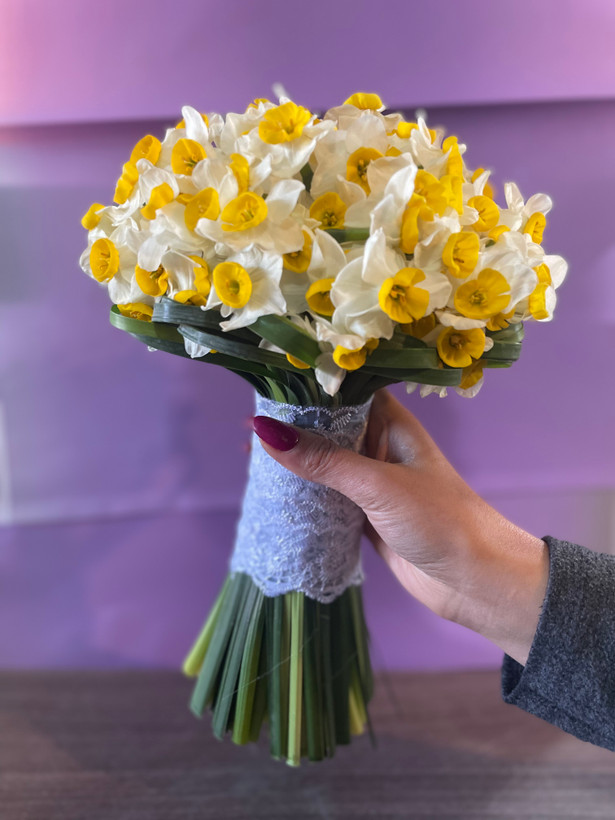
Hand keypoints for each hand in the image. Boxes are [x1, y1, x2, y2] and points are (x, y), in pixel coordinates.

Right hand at [252, 389, 548, 665]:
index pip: (344, 392)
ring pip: (325, 465)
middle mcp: (381, 446)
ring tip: (248, 460)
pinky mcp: (366, 517)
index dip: (306, 388)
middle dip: (292, 428)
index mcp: (392, 423)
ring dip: (295, 464)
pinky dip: (304, 497)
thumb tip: (264, 431)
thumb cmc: (440, 520)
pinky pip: (327, 499)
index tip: (264, 387)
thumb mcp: (378, 485)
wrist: (477, 582)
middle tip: (246, 429)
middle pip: (328, 429)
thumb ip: (323, 460)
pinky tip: (274, 495)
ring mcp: (372, 484)